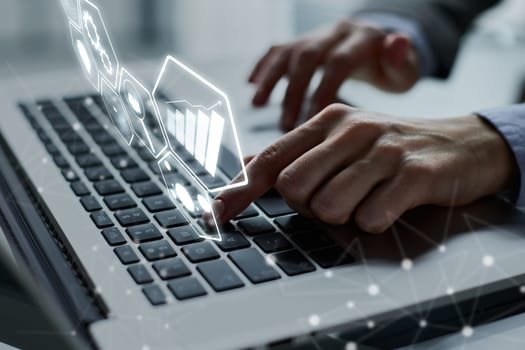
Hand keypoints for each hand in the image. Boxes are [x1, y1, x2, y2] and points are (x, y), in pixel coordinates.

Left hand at [208, 104, 516, 232]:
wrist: (462, 144)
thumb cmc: (390, 148)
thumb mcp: (341, 141)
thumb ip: (294, 154)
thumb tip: (245, 166)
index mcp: (327, 121)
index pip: (270, 160)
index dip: (239, 190)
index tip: (217, 214)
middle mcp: (351, 130)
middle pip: (293, 187)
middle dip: (307, 205)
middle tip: (335, 197)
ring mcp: (384, 150)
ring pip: (329, 206)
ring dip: (343, 215)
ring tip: (366, 198)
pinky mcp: (414, 174)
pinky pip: (371, 218)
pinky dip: (375, 221)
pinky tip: (390, 204)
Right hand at [249, 19, 420, 130]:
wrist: (378, 48)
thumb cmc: (391, 70)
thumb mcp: (405, 71)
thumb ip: (401, 63)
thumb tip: (398, 41)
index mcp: (363, 38)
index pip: (338, 62)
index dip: (322, 91)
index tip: (311, 121)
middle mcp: (336, 31)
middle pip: (308, 56)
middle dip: (294, 91)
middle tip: (286, 124)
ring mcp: (317, 35)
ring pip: (289, 51)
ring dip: (271, 78)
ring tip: (258, 105)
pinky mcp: (303, 40)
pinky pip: (278, 48)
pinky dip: (263, 65)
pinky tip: (251, 84)